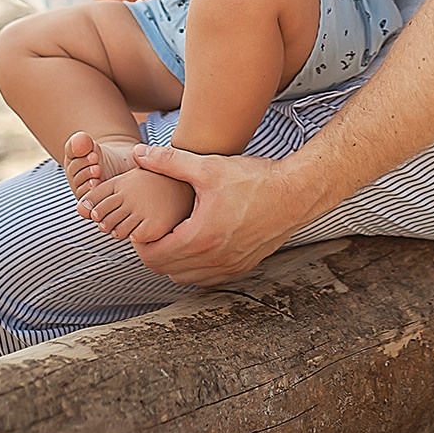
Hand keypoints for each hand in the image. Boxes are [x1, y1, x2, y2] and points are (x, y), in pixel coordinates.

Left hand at [128, 144, 309, 284]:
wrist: (295, 193)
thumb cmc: (254, 179)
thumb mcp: (209, 166)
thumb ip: (169, 162)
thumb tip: (138, 154)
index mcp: (201, 238)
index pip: (153, 256)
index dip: (141, 241)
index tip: (144, 222)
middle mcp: (214, 260)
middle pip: (165, 270)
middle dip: (155, 250)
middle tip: (156, 227)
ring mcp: (229, 267)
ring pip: (185, 278)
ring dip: (173, 261)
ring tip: (175, 233)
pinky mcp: (241, 267)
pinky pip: (206, 278)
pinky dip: (194, 266)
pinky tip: (197, 241)